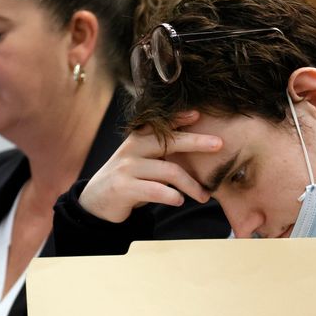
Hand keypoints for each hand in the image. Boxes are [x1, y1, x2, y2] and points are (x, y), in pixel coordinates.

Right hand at [79, 111, 221, 222]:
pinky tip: (179, 201)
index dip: (179, 117)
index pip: (161, 124)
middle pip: (169, 142)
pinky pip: (155, 191)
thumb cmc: (129, 178)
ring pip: (168, 171)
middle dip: (196, 142)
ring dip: (191, 185)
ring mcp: (127, 168)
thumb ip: (162, 151)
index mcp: (138, 139)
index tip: (199, 114)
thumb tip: (199, 144)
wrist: (96, 201)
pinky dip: (172, 196)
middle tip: (219, 144)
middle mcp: (132, 149)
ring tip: (204, 196)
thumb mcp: (142, 160)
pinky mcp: (123, 188)